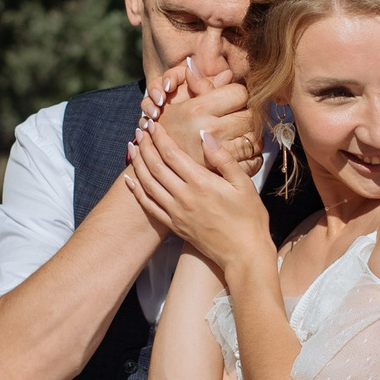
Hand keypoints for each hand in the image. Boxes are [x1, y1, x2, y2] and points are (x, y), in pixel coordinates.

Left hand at [124, 115, 271, 273]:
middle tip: (139, 130)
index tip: (154, 125)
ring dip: (137, 164)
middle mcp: (184, 197)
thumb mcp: (243, 184)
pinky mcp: (174, 226)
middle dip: (145, 146)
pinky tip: (129, 180)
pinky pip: (149, 206)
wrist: (244, 254)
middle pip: (155, 166)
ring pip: (148, 184)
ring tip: (131, 148)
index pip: (172, 154)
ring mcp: (176, 213)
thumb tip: (205, 135)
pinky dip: (137, 191)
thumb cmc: (249, 218)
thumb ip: (223, 158)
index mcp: (201, 183)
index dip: (160, 137)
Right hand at [137, 57, 261, 178]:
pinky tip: (241, 154)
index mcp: (198, 109)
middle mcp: (210, 131)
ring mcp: (218, 155)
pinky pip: (253, 162)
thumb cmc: (168, 129)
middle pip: (250, 117)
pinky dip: (252, 158)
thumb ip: (204, 85)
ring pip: (255, 140)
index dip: (238, 95)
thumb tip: (227, 74)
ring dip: (251, 137)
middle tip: (237, 118)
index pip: (240, 93)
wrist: (156, 164)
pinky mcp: (224, 174)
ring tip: (239, 135)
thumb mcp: (179, 102)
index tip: (233, 100)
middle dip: (246, 115)